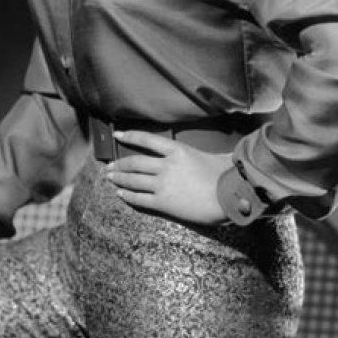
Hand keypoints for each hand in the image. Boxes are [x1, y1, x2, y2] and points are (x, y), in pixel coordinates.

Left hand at [103, 130, 232, 224]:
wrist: (228, 198)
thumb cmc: (226, 176)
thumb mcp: (214, 156)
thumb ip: (207, 154)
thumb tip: (215, 153)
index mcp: (177, 150)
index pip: (147, 139)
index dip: (130, 136)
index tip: (118, 134)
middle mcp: (166, 165)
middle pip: (135, 162)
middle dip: (119, 164)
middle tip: (109, 166)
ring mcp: (162, 184)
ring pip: (133, 180)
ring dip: (119, 179)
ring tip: (110, 178)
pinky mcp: (163, 203)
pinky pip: (140, 199)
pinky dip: (128, 196)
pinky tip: (121, 195)